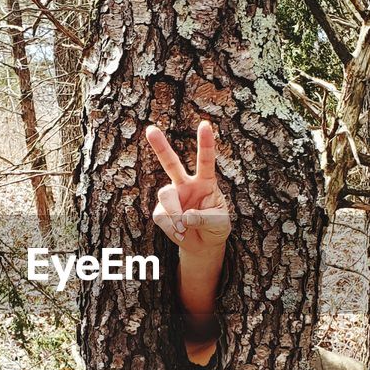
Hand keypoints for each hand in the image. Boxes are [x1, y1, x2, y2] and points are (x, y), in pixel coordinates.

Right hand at [146, 120, 230, 256]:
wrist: (203, 244)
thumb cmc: (216, 228)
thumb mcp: (219, 224)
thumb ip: (205, 218)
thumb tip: (184, 216)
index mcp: (205, 182)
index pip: (205, 160)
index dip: (205, 143)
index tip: (205, 124)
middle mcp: (186, 184)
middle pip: (171, 163)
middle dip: (160, 146)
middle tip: (150, 129)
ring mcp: (172, 197)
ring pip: (165, 194)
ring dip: (174, 212)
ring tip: (184, 227)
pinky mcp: (161, 211)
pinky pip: (161, 216)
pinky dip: (171, 227)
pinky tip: (181, 232)